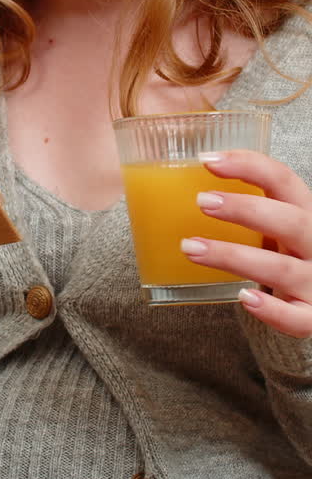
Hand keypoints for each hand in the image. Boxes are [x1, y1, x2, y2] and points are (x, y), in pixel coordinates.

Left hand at [180, 150, 311, 338]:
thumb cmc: (285, 258)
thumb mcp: (275, 228)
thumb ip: (249, 209)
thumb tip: (180, 186)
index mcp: (306, 214)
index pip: (284, 180)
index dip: (250, 166)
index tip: (208, 160)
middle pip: (290, 221)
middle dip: (246, 209)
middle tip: (201, 201)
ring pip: (281, 269)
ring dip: (234, 257)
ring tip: (190, 248)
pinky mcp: (311, 316)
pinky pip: (297, 318)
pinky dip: (271, 310)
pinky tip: (243, 297)